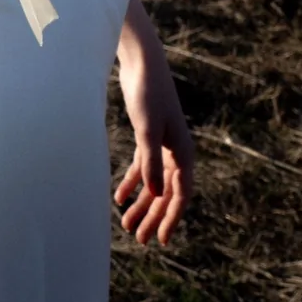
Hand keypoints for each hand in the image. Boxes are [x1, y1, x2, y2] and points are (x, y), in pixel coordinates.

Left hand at [114, 0, 194, 245]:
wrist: (141, 61)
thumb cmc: (147, 93)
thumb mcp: (148, 129)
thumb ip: (151, 162)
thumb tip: (158, 195)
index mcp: (183, 151)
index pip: (181, 193)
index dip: (172, 218)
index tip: (161, 239)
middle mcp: (175, 150)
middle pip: (166, 192)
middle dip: (154, 216)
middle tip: (139, 239)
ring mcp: (161, 143)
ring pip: (153, 181)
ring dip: (142, 203)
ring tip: (126, 225)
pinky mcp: (147, 134)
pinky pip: (142, 166)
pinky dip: (132, 182)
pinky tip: (119, 197)